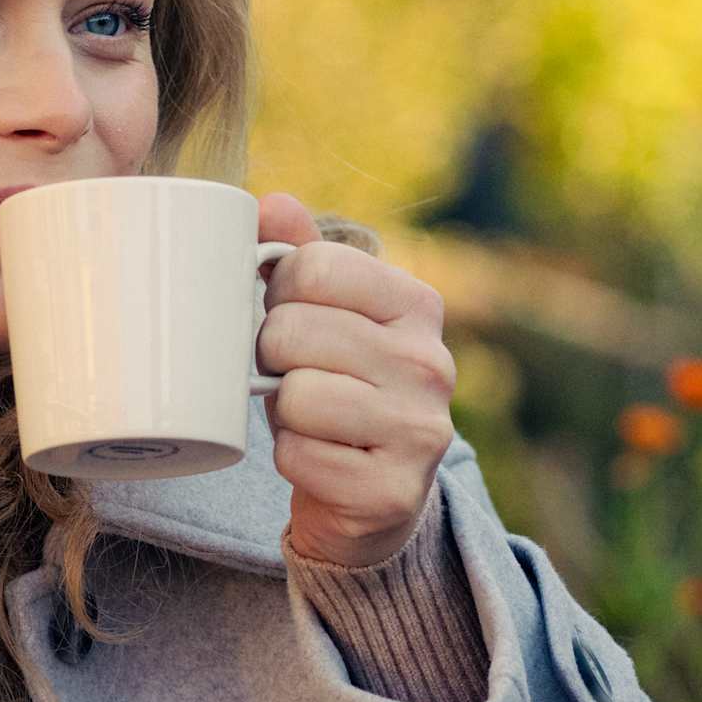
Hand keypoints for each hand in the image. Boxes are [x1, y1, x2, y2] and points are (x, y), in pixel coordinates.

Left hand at [254, 193, 458, 570]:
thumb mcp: (325, 318)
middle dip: (271, 356)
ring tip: (305, 418)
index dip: (277, 293)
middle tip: (289, 374)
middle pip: (294, 331)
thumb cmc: (337, 390)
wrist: (372, 499)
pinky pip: (299, 456)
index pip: (315, 267)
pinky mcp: (391, 491)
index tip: (287, 316)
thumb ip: (301, 257)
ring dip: (282, 413)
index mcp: (418, 305)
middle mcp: (430, 363)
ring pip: (296, 396)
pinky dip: (291, 460)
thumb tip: (272, 202)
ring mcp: (419, 430)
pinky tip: (317, 459)